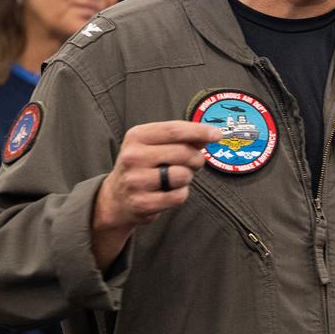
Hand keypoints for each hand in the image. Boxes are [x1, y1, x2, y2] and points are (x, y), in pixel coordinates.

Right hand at [90, 121, 222, 268]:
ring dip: (187, 178)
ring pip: (183, 175)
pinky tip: (169, 192)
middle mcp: (133, 156)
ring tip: (174, 179)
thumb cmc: (143, 166)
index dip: (200, 131)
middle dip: (196, 159)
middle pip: (183, 153)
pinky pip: (179, 196)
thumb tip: (210, 135)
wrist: (117, 198)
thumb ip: (181, 139)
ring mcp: (135, 181)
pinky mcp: (142, 203)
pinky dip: (181, 194)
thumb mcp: (154, 145)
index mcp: (136, 136)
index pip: (174, 130)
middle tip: (192, 163)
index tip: (217, 135)